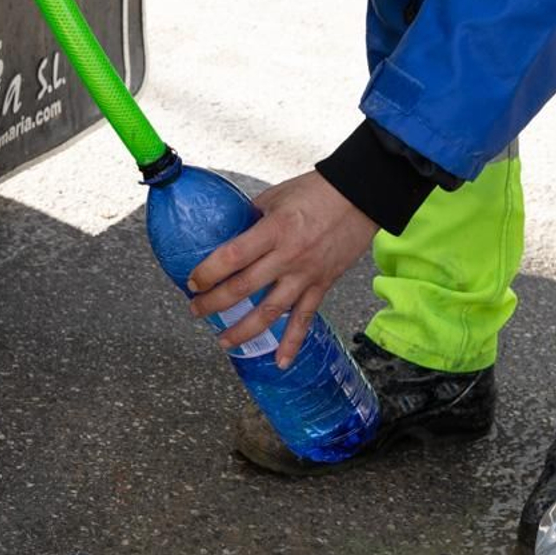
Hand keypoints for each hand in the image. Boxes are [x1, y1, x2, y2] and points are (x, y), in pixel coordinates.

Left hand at [186, 171, 377, 368]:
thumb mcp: (275, 196)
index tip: (192, 282)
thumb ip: (251, 218)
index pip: (232, 257)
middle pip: (243, 288)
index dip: (208, 273)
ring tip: (223, 342)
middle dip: (214, 304)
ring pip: (270, 312)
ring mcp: (306, 274)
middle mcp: (288, 256)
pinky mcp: (323, 285)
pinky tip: (280, 363)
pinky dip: (292, 343)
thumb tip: (228, 234)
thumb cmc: (316, 191)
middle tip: (196, 310)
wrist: (363, 196)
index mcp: (273, 230)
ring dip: (243, 331)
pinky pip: (305, 319)